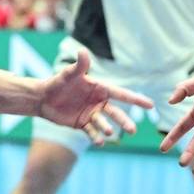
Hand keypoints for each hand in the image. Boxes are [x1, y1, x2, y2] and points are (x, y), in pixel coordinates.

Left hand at [37, 49, 154, 145]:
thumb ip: (79, 65)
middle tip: (134, 130)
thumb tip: (82, 51)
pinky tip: (100, 142)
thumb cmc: (58, 82)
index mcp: (100, 89)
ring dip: (108, 128)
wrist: (43, 97)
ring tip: (109, 133)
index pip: (122, 94)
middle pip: (116, 112)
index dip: (136, 99)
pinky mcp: (81, 124)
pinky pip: (91, 132)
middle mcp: (98, 102)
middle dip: (125, 121)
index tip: (150, 105)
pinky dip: (96, 137)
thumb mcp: (69, 73)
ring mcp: (91, 114)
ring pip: (104, 123)